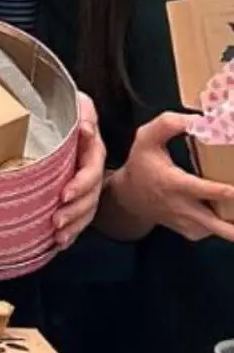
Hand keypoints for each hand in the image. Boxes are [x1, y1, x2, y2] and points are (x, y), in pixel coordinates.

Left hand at [54, 92, 106, 246]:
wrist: (70, 116)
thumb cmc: (70, 110)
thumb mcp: (78, 106)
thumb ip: (83, 113)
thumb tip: (85, 127)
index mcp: (92, 151)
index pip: (91, 170)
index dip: (80, 184)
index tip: (64, 194)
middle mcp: (92, 169)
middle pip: (90, 196)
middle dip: (75, 211)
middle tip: (56, 221)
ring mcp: (87, 184)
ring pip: (87, 209)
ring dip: (74, 225)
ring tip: (58, 235)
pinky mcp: (78, 194)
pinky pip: (80, 216)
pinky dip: (72, 230)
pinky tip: (60, 242)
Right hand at [108, 111, 233, 240]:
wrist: (129, 197)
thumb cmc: (141, 164)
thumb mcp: (146, 138)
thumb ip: (169, 124)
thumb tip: (201, 120)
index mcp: (173, 183)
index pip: (202, 189)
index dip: (224, 191)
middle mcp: (182, 207)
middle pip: (215, 225)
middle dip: (233, 228)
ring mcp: (187, 222)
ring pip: (218, 231)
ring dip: (232, 227)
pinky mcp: (192, 231)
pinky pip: (213, 232)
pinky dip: (224, 227)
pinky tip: (228, 215)